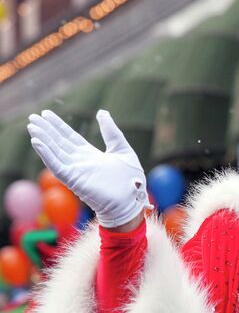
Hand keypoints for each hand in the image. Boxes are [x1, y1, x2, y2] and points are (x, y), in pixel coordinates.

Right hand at [27, 109, 151, 227]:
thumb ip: (111, 131)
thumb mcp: (122, 149)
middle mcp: (80, 162)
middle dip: (46, 129)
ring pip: (55, 152)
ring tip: (32, 126)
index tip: (46, 113)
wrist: (132, 200)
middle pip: (59, 142)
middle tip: (32, 116)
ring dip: (43, 139)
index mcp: (91, 155)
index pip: (70, 137)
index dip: (58, 125)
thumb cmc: (131, 180)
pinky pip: (57, 166)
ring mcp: (76, 171)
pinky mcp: (74, 180)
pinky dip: (46, 154)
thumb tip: (102, 112)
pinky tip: (37, 142)